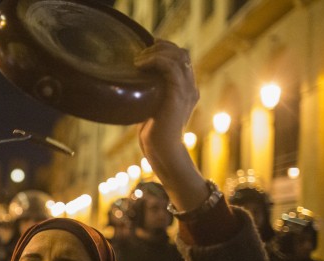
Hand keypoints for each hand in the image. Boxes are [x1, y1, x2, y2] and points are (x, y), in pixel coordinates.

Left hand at [134, 39, 198, 165]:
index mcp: (186, 89)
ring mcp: (187, 90)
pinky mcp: (179, 95)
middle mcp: (190, 87)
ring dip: (156, 53)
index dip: (166, 48)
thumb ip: (150, 93)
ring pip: (178, 56)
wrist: (162, 151)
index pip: (182, 58)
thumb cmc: (153, 133)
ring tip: (138, 60)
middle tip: (141, 53)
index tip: (146, 49)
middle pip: (182, 53)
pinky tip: (140, 66)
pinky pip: (171, 68)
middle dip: (161, 47)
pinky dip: (155, 61)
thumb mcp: (151, 107)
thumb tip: (132, 82)